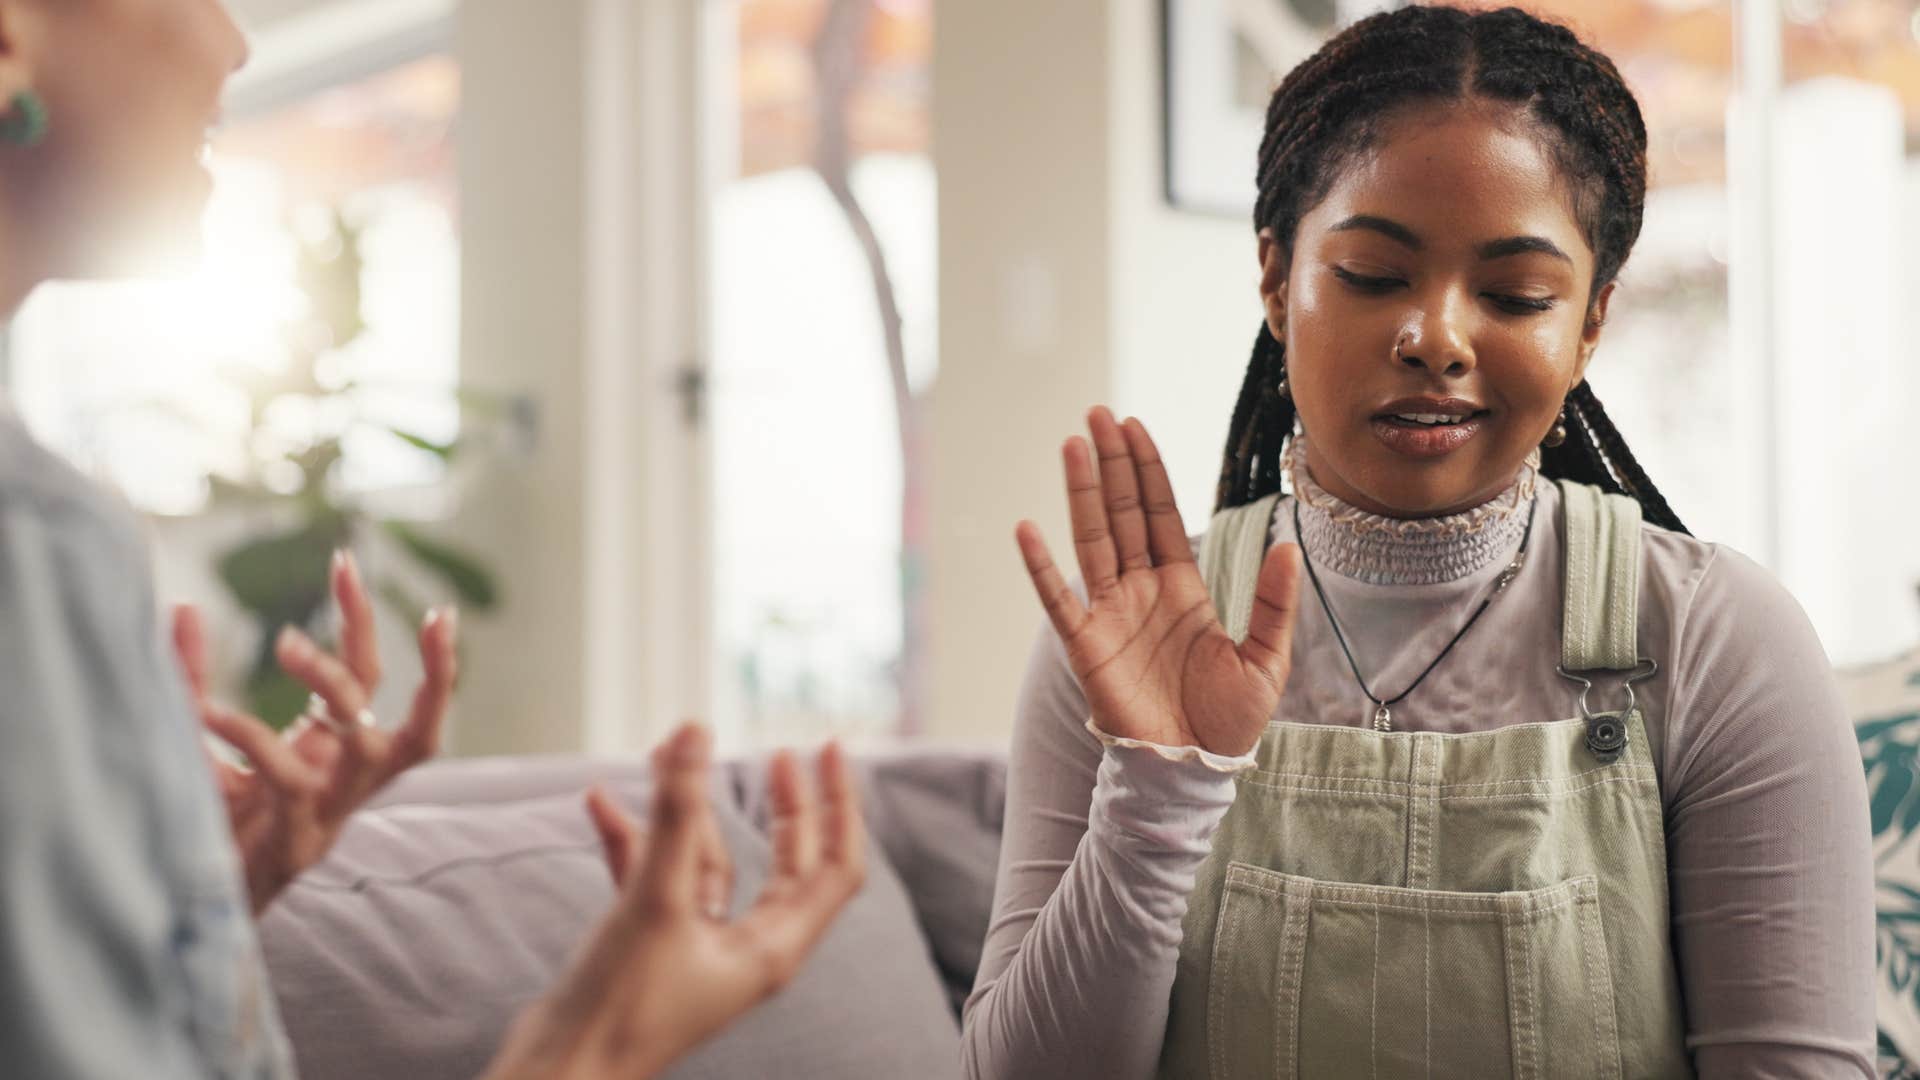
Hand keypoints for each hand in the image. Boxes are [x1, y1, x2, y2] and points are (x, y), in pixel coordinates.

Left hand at [174, 551, 457, 914]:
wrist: (190, 917)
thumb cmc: (202, 826)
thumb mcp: (195, 741)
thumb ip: (186, 680)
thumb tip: (181, 607)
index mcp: (334, 757)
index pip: (369, 680)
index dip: (370, 624)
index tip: (348, 563)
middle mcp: (348, 783)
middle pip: (394, 707)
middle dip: (384, 640)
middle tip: (342, 577)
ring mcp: (331, 814)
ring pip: (371, 745)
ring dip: (337, 688)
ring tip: (287, 643)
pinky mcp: (297, 842)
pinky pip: (289, 778)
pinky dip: (251, 737)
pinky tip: (207, 714)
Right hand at [484, 723, 866, 1079]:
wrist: (557, 1073)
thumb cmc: (620, 1008)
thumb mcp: (656, 898)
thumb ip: (676, 813)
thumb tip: (695, 732)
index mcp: (773, 947)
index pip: (836, 865)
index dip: (839, 804)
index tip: (828, 749)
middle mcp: (745, 948)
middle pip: (787, 861)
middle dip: (783, 804)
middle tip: (778, 753)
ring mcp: (697, 947)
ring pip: (710, 862)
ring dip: (686, 810)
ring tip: (664, 752)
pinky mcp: (650, 946)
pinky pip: (654, 878)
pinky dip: (632, 840)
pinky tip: (599, 802)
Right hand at [1014, 407, 1302, 756]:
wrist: (1193, 771)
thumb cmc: (1227, 721)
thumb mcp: (1266, 660)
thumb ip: (1274, 604)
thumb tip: (1287, 547)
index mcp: (1182, 588)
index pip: (1161, 515)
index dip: (1148, 471)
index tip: (1134, 427)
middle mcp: (1141, 591)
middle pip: (1123, 513)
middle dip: (1111, 464)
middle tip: (1097, 414)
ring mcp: (1110, 615)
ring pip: (1092, 540)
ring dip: (1080, 493)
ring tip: (1071, 445)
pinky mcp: (1087, 647)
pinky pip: (1059, 600)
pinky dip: (1041, 566)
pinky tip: (1027, 528)